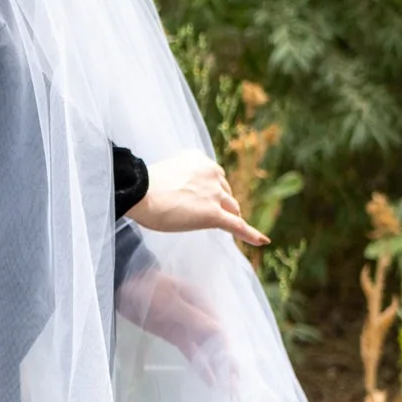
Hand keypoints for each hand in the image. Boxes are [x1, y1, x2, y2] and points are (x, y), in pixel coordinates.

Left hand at [117, 260, 241, 395]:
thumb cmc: (147, 288)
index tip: (233, 371)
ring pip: (207, 351)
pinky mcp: (175, 335)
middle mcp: (199, 316)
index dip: (227, 351)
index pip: (220, 331)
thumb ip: (191, 316)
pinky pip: (192, 352)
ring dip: (217, 369)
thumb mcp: (168, 300)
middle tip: (235, 388)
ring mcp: (187, 326)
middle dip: (227, 365)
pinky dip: (201, 366)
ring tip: (227, 390)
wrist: (123, 285)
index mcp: (202, 302)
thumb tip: (219, 331)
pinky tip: (210, 381)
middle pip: (218, 343)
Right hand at [129, 151, 266, 246]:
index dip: (210, 191)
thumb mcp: (165, 174)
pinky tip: (262, 241)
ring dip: (228, 216)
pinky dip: (251, 234)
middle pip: (226, 193)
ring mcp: (214, 195)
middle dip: (220, 203)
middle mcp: (211, 174)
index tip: (201, 199)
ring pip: (231, 208)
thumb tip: (179, 195)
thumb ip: (180, 180)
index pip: (214, 177)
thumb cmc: (143, 188)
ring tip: (223, 226)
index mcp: (199, 160)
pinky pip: (237, 225)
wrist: (140, 194)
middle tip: (202, 214)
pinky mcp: (214, 215)